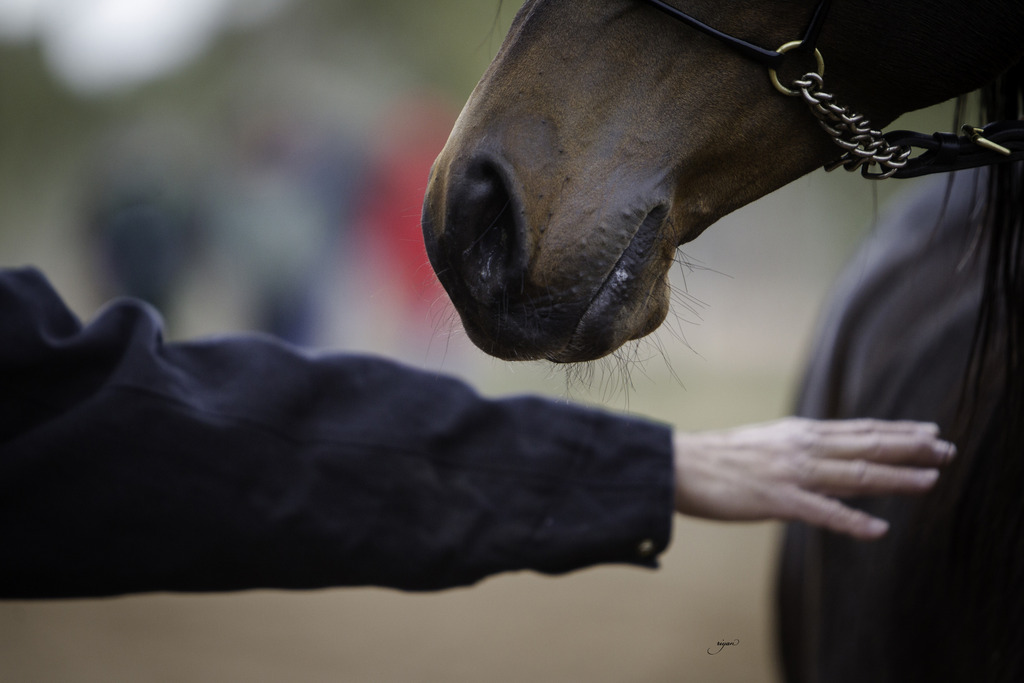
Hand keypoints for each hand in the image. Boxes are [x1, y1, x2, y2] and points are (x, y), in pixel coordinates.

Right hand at [671, 417, 955, 539]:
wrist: (678, 465)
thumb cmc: (717, 459)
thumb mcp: (766, 444)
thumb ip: (798, 449)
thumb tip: (826, 455)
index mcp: (799, 434)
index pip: (858, 430)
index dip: (897, 430)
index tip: (930, 430)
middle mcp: (802, 448)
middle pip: (866, 446)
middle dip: (910, 448)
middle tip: (947, 449)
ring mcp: (792, 474)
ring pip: (854, 475)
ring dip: (896, 478)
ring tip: (931, 480)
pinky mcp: (777, 500)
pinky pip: (822, 513)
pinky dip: (852, 521)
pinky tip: (878, 529)